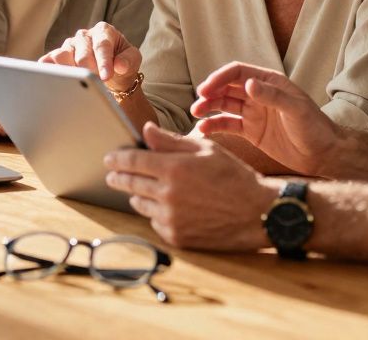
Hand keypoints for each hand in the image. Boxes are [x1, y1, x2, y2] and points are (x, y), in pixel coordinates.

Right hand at [40, 22, 140, 91]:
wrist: (111, 74)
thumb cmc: (122, 64)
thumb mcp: (133, 61)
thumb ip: (128, 61)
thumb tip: (120, 66)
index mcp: (103, 31)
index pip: (102, 46)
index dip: (103, 62)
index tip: (105, 77)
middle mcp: (84, 35)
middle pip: (82, 54)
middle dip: (89, 71)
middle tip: (96, 84)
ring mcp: (69, 45)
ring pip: (62, 56)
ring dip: (70, 72)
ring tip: (77, 83)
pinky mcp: (56, 56)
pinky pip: (49, 61)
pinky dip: (48, 68)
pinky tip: (49, 77)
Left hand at [104, 123, 278, 250]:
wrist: (258, 212)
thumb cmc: (235, 176)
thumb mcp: (206, 150)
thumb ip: (171, 140)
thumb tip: (146, 129)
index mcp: (174, 168)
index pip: (133, 161)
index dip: (117, 159)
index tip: (109, 158)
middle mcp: (168, 194)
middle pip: (130, 183)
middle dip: (118, 177)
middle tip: (113, 174)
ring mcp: (171, 218)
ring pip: (140, 204)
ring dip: (137, 195)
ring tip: (143, 189)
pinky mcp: (176, 236)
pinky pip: (155, 222)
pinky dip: (156, 213)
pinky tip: (167, 207)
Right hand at [191, 62, 341, 175]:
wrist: (323, 154)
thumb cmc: (315, 127)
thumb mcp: (296, 109)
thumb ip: (272, 96)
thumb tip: (248, 83)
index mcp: (269, 82)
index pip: (238, 72)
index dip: (220, 78)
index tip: (206, 89)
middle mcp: (258, 95)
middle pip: (227, 88)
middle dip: (210, 92)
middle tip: (198, 103)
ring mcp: (253, 113)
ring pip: (224, 105)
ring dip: (209, 107)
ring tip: (195, 114)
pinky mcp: (251, 132)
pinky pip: (228, 125)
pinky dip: (214, 125)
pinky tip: (204, 129)